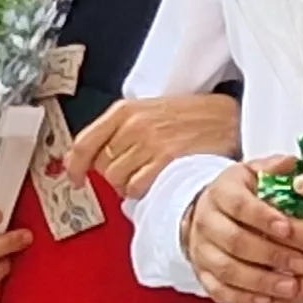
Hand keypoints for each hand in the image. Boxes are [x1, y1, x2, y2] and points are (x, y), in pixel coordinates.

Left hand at [68, 95, 241, 199]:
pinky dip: (143, 191)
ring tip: (148, 174)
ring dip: (129, 184)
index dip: (74, 165)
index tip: (74, 177)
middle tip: (133, 171)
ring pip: (117, 181)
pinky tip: (157, 181)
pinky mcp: (166, 160)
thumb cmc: (191, 116)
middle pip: (102, 166)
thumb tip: (88, 159)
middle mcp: (134, 125)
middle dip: (113, 174)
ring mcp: (150, 143)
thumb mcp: (148, 111)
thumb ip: (119, 131)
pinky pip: (137, 188)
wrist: (227, 118)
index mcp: (125, 111)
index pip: (84, 142)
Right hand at [186, 162, 302, 302]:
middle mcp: (206, 220)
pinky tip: (268, 301)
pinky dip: (244, 299)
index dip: (263, 217)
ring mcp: (202, 249)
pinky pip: (220, 291)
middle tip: (300, 263)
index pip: (238, 204)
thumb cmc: (242, 193)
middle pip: (234, 241)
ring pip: (227, 270)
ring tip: (291, 287)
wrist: (210, 211)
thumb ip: (275, 168)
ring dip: (261, 280)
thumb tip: (293, 164)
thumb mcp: (255, 173)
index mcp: (221, 192)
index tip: (288, 228)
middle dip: (270, 254)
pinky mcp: (202, 273)